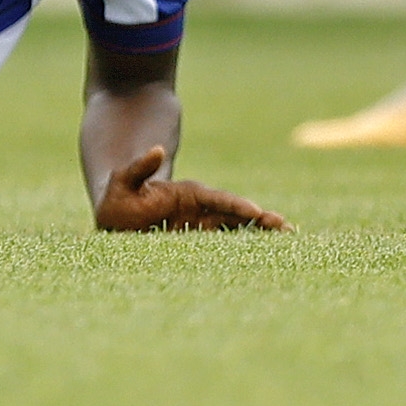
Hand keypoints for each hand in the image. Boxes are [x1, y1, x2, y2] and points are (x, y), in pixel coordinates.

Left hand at [93, 145, 287, 232]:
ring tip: (288, 239)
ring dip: (259, 234)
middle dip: (259, 220)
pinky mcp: (200, 239)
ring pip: (236, 228)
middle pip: (234, 214)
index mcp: (186, 194)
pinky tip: (267, 256)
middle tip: (286, 228)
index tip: (257, 212)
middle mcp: (199, 208)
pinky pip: (226, 243)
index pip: (216, 199)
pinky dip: (246, 247)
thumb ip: (139, 168)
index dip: (235, 205)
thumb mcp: (123, 180)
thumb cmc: (119, 198)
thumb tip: (158, 150)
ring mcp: (202, 224)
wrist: (117, 213)